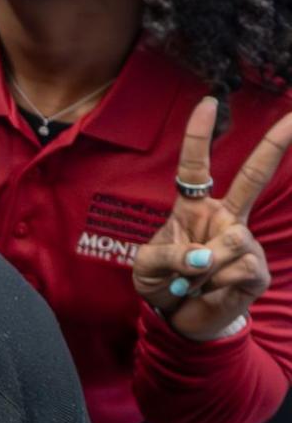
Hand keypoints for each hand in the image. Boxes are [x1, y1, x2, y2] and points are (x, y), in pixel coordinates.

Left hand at [133, 97, 291, 338]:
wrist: (177, 319)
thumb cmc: (161, 284)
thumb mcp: (148, 266)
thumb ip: (171, 256)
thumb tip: (204, 257)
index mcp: (193, 208)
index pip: (197, 166)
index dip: (200, 135)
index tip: (209, 102)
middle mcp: (224, 218)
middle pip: (252, 178)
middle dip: (274, 146)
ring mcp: (244, 243)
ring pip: (233, 240)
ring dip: (205, 266)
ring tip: (193, 281)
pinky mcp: (256, 270)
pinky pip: (239, 269)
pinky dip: (217, 284)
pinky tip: (212, 290)